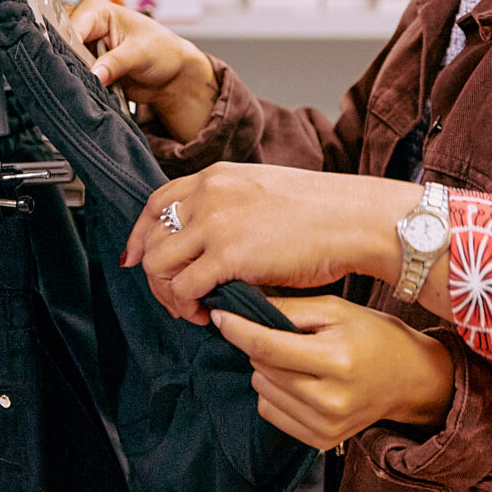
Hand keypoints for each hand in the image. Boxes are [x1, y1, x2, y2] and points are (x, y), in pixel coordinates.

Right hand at [66, 0, 219, 139]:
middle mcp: (84, 24)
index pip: (69, 27)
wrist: (170, 74)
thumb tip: (94, 74)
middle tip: (79, 81)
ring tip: (84, 87)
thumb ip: (116, 63)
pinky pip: (69, 74)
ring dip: (72, 75)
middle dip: (67, 63)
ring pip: (61, 60)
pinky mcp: (82, 64)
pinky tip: (84, 91)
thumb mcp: (141, 53)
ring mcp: (82, 46)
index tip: (73, 68)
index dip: (68, 48)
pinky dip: (76, 83)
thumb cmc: (162, 51)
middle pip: (59, 43)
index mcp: (95, 10)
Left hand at [124, 164, 421, 321]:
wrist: (355, 218)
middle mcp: (208, 193)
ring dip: (170, 294)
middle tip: (175, 298)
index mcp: (216, 176)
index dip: (140, 235)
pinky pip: (185, 286)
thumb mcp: (262, 192)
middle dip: (155, 274)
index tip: (136, 258)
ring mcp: (216, 221)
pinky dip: (188, 306)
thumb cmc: (322, 213)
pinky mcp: (228, 253)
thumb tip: (206, 241)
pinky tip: (207, 315)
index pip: (155, 203)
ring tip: (192, 310)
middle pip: (151, 237)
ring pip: (159, 264)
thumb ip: (229, 206)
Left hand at [214, 296, 457, 448]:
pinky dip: (275, 394)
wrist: (410, 379)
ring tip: (299, 360)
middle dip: (261, 347)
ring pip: (262, 391)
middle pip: (261, 368)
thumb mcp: (336, 309)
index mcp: (336, 360)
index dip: (237, 329)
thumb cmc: (374, 336)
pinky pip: (271, 414)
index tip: (220, 315)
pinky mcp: (321, 441)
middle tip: (287, 336)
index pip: (267, 346)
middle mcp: (330, 399)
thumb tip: (242, 309)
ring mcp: (326, 425)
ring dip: (268, 371)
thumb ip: (289, 309)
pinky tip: (300, 382)